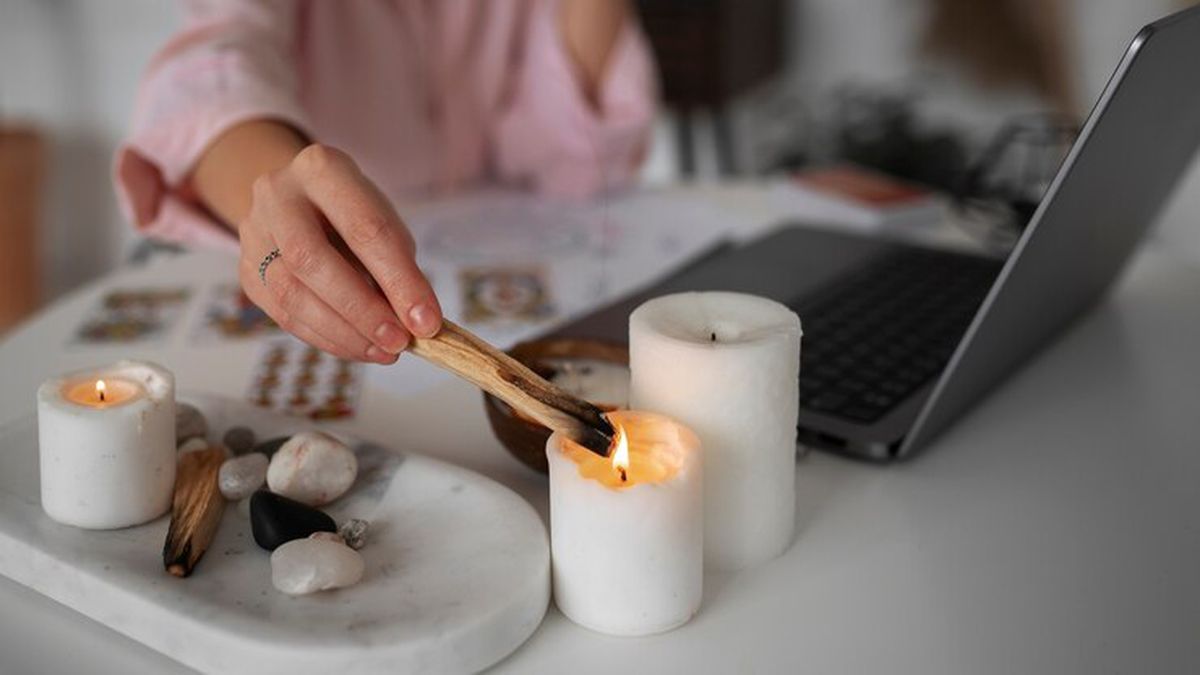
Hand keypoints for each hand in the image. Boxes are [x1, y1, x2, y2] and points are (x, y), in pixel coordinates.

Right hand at [236, 143, 441, 363]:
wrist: (298, 203)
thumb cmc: (352, 213)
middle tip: (399, 342)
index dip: (399, 280)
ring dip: (343, 332)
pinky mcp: (247, 270)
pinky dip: (326, 338)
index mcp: (321, 168)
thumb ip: (398, 268)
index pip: (364, 228)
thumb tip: (417, 325)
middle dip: (362, 310)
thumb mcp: (383, 223)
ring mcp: (253, 232)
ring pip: (290, 293)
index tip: (427, 322)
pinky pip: (282, 315)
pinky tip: (357, 347)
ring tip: (383, 350)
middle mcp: (277, 195)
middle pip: (312, 259)